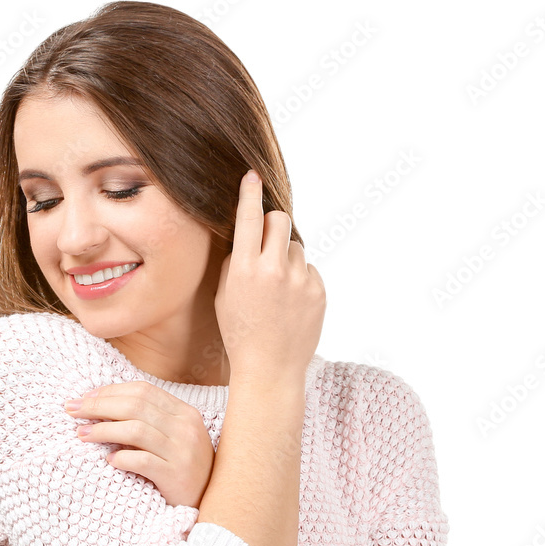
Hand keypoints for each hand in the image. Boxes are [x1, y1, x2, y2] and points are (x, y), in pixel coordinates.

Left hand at [65, 382, 215, 508]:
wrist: (212, 502)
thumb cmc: (185, 468)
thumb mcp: (173, 437)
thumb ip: (149, 420)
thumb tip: (103, 407)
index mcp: (184, 412)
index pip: (142, 391)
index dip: (110, 391)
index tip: (85, 398)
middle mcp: (185, 427)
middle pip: (135, 405)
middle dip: (98, 405)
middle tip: (72, 410)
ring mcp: (183, 451)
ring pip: (136, 430)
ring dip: (103, 429)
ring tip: (81, 434)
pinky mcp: (177, 476)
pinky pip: (143, 461)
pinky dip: (121, 457)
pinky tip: (108, 460)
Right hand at [215, 170, 325, 382]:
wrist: (269, 369)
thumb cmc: (241, 332)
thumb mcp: (225, 295)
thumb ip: (236, 261)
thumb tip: (251, 234)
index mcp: (245, 270)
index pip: (248, 218)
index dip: (250, 194)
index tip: (252, 175)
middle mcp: (275, 270)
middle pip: (280, 221)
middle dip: (273, 225)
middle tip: (267, 242)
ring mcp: (301, 281)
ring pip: (296, 248)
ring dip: (287, 259)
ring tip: (278, 290)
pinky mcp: (319, 292)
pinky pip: (309, 271)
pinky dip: (300, 280)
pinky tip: (291, 305)